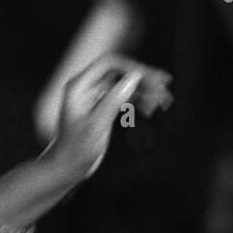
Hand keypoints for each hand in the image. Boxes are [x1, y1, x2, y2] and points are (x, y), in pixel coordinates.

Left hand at [47, 53, 172, 181]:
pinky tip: (151, 108)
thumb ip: (114, 99)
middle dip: (142, 79)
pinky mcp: (103, 108)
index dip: (132, 68)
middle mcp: (87, 88)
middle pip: (120, 73)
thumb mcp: (97, 124)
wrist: (68, 167)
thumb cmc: (76, 148)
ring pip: (125, 85)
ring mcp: (96, 97)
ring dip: (144, 90)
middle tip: (164, 86)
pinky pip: (124, 97)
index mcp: (79, 86)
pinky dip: (138, 101)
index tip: (152, 77)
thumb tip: (133, 78)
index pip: (110, 64)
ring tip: (163, 99)